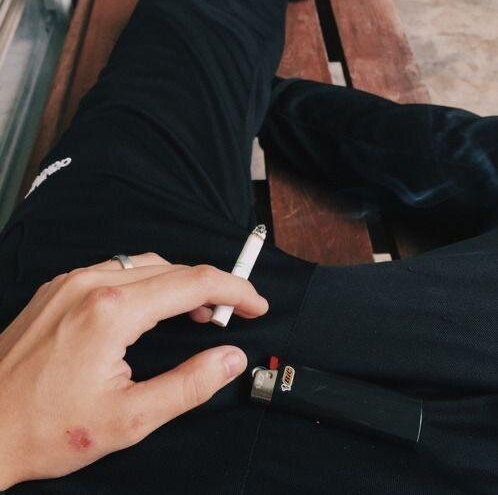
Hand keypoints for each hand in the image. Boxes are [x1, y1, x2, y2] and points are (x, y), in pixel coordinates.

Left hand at [0, 253, 267, 488]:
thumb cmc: (46, 427)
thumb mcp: (131, 418)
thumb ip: (190, 385)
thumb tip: (231, 359)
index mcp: (113, 311)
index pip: (195, 282)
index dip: (236, 291)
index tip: (256, 305)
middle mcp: (93, 283)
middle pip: (175, 269)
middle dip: (213, 288)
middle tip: (232, 315)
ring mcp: (73, 281)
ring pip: (148, 265)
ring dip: (182, 283)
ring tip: (199, 313)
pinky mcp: (62, 287)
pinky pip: (120, 269)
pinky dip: (150, 282)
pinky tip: (155, 305)